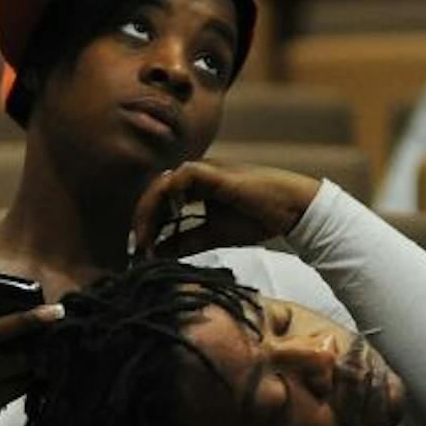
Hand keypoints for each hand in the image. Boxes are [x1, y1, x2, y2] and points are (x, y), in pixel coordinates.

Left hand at [129, 160, 321, 259]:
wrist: (288, 210)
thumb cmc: (257, 219)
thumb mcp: (214, 236)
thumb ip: (187, 242)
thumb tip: (158, 254)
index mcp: (195, 190)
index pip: (161, 203)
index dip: (148, 225)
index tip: (142, 250)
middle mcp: (195, 177)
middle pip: (155, 193)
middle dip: (143, 220)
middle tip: (137, 246)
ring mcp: (204, 171)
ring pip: (162, 183)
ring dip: (150, 211)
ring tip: (146, 237)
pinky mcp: (214, 171)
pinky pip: (181, 176)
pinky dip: (171, 195)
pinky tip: (170, 217)